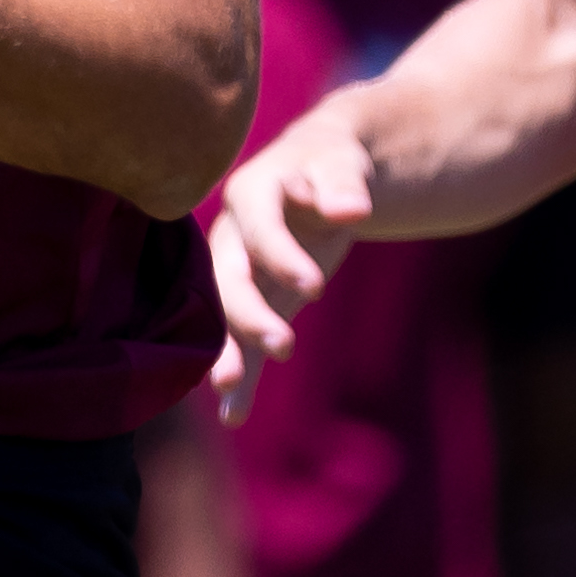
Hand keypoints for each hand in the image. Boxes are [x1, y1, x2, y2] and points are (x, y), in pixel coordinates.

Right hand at [205, 115, 378, 420]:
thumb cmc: (332, 163)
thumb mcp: (344, 160)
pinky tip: (235, 415)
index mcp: (252, 193)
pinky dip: (241, 377)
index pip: (260, 227)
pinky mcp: (253, 303)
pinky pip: (243, 342)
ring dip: (227, 353)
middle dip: (249, 315)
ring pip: (224, 318)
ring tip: (227, 394)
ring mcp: (237, 273)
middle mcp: (232, 236)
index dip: (282, 256)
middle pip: (229, 279)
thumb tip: (351, 210)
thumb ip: (344, 183)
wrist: (319, 175)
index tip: (316, 288)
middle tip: (283, 346)